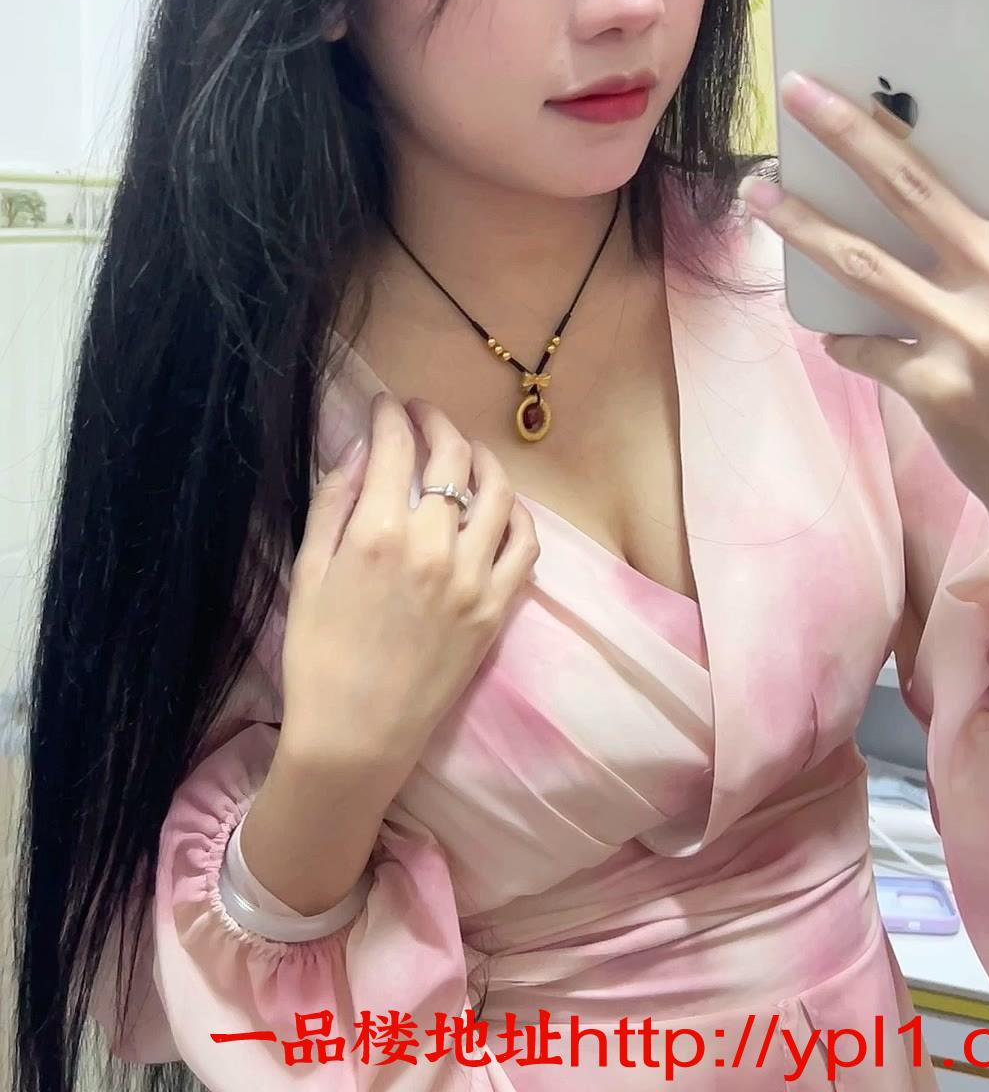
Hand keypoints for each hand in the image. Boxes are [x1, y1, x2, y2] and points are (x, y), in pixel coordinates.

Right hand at [279, 392, 539, 768]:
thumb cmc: (317, 657)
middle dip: (436, 422)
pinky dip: (518, 515)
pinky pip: (525, 546)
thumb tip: (358, 448)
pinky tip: (501, 505)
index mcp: (377, 534)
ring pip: (498, 491)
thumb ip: (332, 502)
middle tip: (422, 415)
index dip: (391, 415)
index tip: (385, 406)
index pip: (395, 447)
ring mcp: (473, 578)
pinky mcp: (497, 609)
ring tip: (466, 451)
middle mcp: (433, 547)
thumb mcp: (306, 573)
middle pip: (451, 457)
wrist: (354, 737)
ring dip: (482, 458)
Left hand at [736, 0, 988, 534]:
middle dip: (851, 128)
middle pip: (917, 182)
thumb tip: (979, 166)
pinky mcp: (938, 387)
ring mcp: (976, 336)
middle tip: (799, 88)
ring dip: (804, 224)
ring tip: (760, 194)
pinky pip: (866, 345)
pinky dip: (845, 333)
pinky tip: (832, 328)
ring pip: (864, 262)